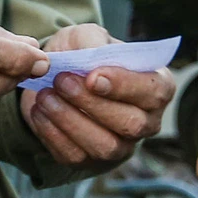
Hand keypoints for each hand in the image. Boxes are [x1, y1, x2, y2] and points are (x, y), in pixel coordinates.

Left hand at [20, 24, 173, 165]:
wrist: (57, 75)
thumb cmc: (83, 53)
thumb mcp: (88, 36)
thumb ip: (94, 42)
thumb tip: (93, 57)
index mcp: (157, 87)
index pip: (154, 92)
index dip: (124, 86)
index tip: (92, 76)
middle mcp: (146, 121)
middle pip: (131, 124)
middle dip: (92, 103)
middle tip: (62, 80)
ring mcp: (121, 146)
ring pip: (104, 146)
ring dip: (70, 120)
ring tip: (46, 96)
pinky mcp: (92, 161)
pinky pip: (75, 155)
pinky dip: (53, 134)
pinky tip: (39, 111)